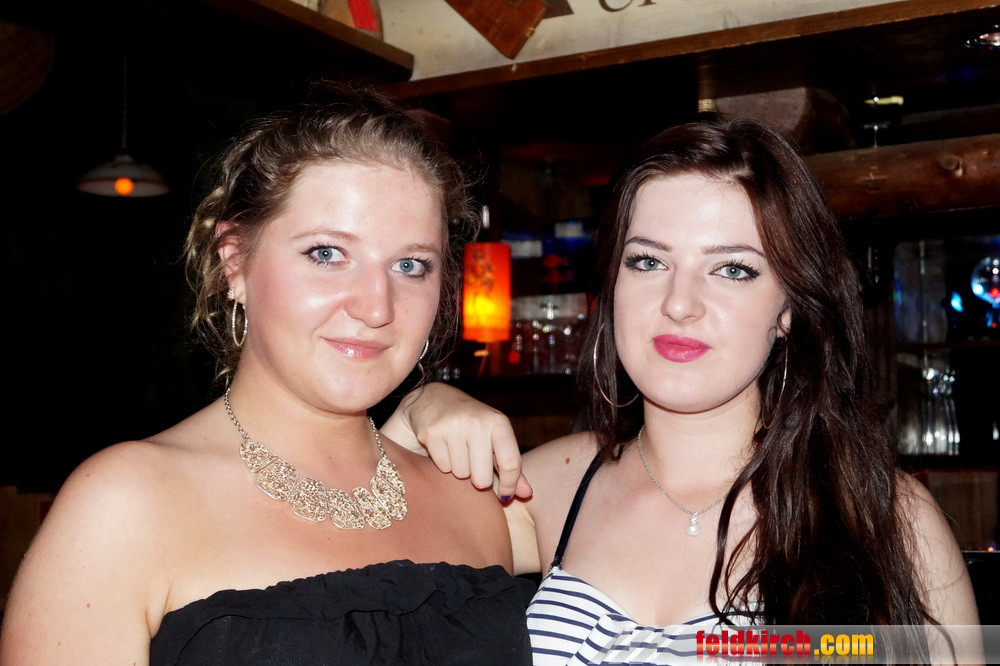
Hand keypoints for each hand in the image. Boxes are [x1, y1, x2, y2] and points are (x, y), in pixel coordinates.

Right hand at [381, 382, 531, 501]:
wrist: (434, 399)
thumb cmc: (472, 425)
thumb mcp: (495, 438)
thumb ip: (510, 466)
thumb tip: (527, 494)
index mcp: (499, 422)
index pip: (511, 464)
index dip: (509, 486)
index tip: (504, 496)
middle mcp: (478, 422)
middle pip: (482, 478)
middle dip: (478, 480)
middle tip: (475, 465)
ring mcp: (453, 426)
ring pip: (460, 474)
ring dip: (459, 470)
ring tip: (458, 452)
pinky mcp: (432, 432)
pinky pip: (443, 467)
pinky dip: (444, 464)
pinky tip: (444, 447)